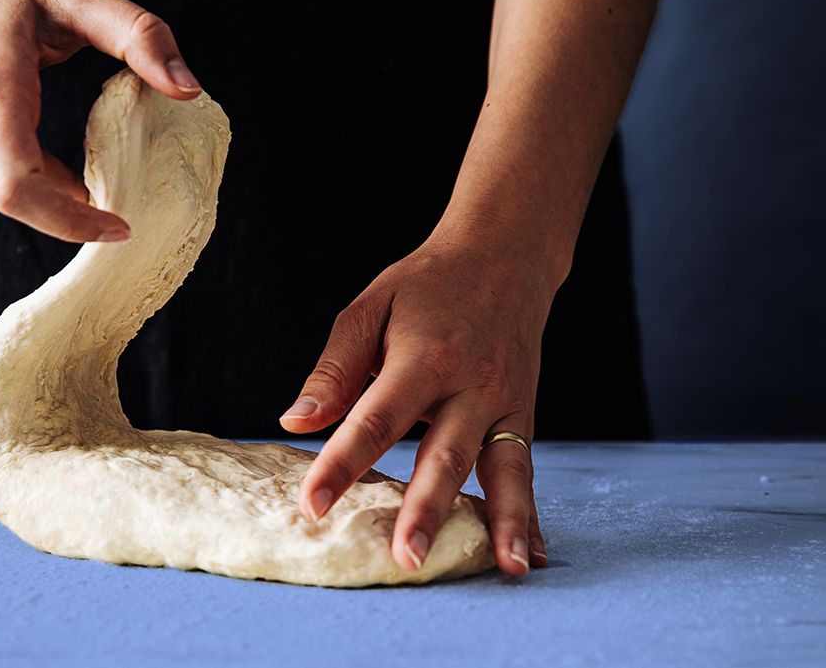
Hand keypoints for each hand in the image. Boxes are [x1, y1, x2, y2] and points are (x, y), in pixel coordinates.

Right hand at [0, 0, 200, 241]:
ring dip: (48, 200)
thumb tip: (188, 88)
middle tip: (114, 210)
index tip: (118, 226)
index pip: (22, 186)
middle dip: (70, 214)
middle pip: (18, 202)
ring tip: (85, 181)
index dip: (72, 221)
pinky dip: (22, 185)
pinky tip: (46, 166)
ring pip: (1, 199)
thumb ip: (137, 34)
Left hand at [280, 229, 555, 575]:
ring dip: (502, 522)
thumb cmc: (425, 286)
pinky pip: (525, 470)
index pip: (375, 421)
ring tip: (503, 569)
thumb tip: (295, 422)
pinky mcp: (524, 416)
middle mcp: (470, 386)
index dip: (341, 464)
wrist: (504, 256)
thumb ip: (335, 369)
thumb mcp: (370, 308)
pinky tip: (530, 558)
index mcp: (422, 358)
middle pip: (445, 456)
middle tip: (406, 558)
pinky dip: (529, 515)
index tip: (313, 504)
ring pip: (502, 470)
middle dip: (426, 510)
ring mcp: (504, 404)